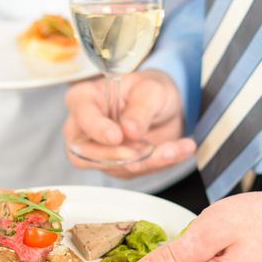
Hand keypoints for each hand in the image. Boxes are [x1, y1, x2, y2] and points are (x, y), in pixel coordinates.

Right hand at [64, 69, 194, 178]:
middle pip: (85, 153)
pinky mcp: (116, 166)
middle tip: (145, 150)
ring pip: (114, 167)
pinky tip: (180, 149)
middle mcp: (84, 129)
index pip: (81, 117)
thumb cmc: (148, 90)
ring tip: (174, 148)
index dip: (96, 129)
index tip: (117, 136)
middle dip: (117, 156)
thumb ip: (139, 109)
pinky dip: (160, 163)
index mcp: (84, 100)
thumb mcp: (150, 90)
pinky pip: (135, 172)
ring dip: (147, 160)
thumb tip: (129, 131)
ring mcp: (98, 151)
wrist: (163, 106)